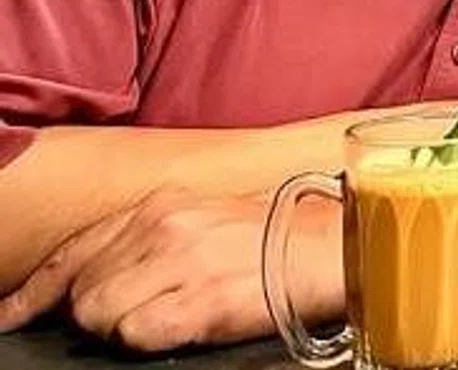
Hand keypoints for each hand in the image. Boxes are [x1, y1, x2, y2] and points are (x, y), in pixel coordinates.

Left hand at [0, 190, 339, 351]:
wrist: (336, 247)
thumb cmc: (277, 237)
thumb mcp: (205, 219)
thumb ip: (151, 238)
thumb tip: (102, 277)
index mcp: (160, 207)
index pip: (73, 252)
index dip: (34, 292)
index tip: (10, 316)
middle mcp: (162, 228)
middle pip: (80, 291)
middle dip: (93, 315)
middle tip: (137, 316)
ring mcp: (180, 264)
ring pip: (97, 315)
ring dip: (119, 329)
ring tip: (163, 321)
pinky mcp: (201, 301)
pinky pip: (136, 335)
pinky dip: (148, 339)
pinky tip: (179, 328)